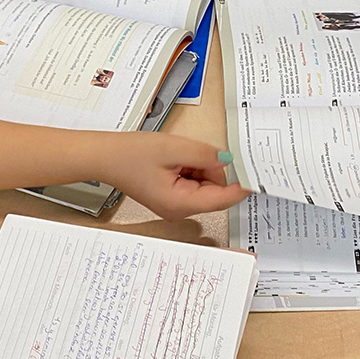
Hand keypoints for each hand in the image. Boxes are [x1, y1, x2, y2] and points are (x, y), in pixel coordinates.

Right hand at [102, 133, 249, 219]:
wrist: (104, 157)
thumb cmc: (130, 155)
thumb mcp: (174, 148)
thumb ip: (205, 155)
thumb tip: (228, 161)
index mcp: (181, 204)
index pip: (223, 199)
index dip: (241, 185)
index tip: (255, 172)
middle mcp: (180, 210)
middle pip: (215, 191)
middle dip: (211, 168)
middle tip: (193, 151)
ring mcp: (175, 204)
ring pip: (205, 184)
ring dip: (199, 166)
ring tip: (176, 155)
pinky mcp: (171, 196)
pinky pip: (193, 182)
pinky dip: (190, 167)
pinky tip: (174, 158)